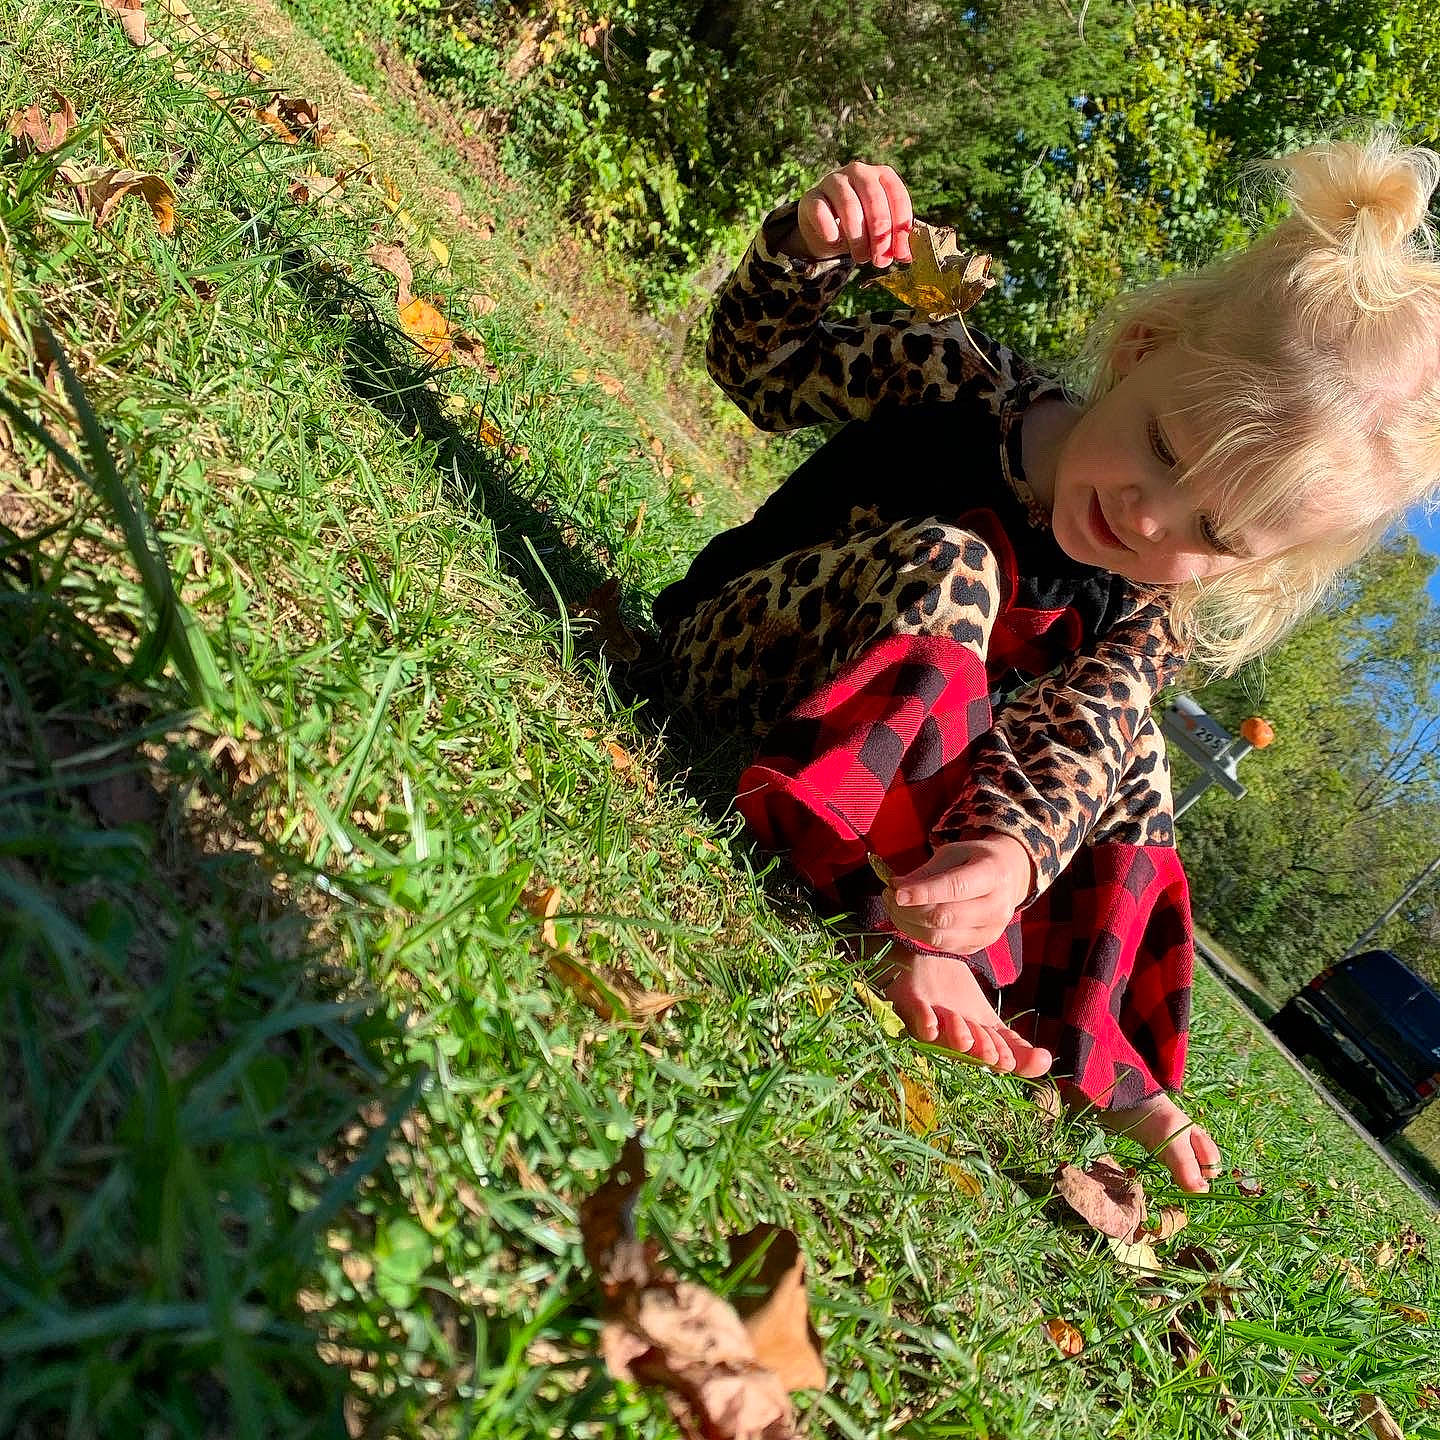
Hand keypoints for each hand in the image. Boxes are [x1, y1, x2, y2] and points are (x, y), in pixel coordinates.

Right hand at [794, 161, 913, 267]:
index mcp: (882, 175)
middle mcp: (859, 171)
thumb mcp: (880, 230)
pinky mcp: (812, 197)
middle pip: (874, 200)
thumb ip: (894, 238)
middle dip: (879, 235)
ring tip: (860, 257)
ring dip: (857, 237)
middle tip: (879, 260)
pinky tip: (835, 242)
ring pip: (849, 206)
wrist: (825, 227)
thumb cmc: (860, 226)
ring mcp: (833, 181)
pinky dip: (830, 230)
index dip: (900, 228)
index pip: (897, 196)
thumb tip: (907, 256)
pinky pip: (821, 212)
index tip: (901, 254)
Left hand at [883, 835, 1032, 953]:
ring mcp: (991, 931)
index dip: (922, 892)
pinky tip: (909, 920)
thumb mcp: (952, 853)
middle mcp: (998, 906)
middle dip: (909, 910)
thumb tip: (896, 887)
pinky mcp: (979, 946)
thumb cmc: (974, 860)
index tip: (895, 892)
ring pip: (940, 937)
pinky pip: (942, 947)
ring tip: (895, 908)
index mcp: (993, 874)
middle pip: (945, 917)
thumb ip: (926, 872)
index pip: (954, 888)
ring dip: (909, 925)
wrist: (1007, 877)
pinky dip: (919, 935)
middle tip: (889, 896)